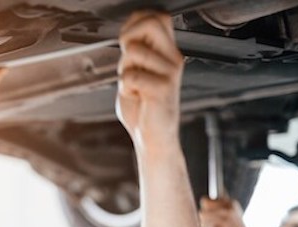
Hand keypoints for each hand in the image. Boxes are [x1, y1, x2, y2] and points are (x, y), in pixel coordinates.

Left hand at [116, 11, 183, 149]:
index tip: (128, 42)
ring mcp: (170, 73)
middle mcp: (172, 59)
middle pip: (150, 23)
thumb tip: (128, 32)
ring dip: (125, 70)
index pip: (157, 17)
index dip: (135, 24)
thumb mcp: (137, 71)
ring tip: (135, 86)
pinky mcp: (163, 88)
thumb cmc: (143, 108)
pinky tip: (137, 96)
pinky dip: (126, 88)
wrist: (153, 137)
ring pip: (134, 50)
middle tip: (129, 62)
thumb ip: (135, 50)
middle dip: (128, 39)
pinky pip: (130, 76)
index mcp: (168, 53)